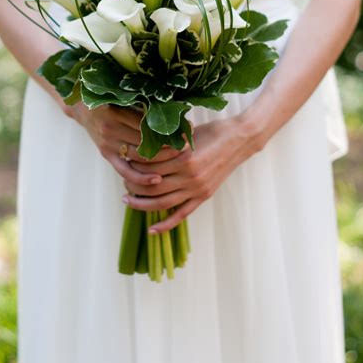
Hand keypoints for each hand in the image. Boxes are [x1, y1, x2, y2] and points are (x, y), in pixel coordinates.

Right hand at [63, 101, 181, 190]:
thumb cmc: (108, 97)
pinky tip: (157, 180)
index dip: (169, 127)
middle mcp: (110, 129)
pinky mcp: (106, 155)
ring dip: (160, 161)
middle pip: (145, 141)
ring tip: (179, 161)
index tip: (187, 128)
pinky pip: (125, 171)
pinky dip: (141, 177)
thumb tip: (174, 107)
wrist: (81, 106)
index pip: (148, 123)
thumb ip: (144, 101)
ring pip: (138, 157)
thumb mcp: (123, 95)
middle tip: (187, 147)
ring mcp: (107, 144)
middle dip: (169, 145)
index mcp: (116, 111)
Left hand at [122, 115, 265, 233]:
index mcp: (184, 157)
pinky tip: (151, 230)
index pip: (150, 165)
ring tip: (128, 200)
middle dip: (133, 185)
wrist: (240, 139)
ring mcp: (197, 188)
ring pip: (163, 203)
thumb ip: (169, 142)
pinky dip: (166, 225)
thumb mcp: (188, 133)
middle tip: (122, 181)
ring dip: (142, 204)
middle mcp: (189, 175)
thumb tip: (144, 143)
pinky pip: (182, 214)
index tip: (124, 161)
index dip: (134, 164)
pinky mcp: (203, 196)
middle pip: (152, 185)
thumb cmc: (212, 131)